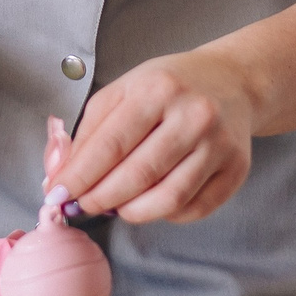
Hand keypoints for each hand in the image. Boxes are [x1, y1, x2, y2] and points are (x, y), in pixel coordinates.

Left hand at [54, 49, 254, 222]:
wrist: (232, 82)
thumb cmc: (169, 87)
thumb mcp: (124, 90)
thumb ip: (89, 131)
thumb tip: (60, 177)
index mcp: (158, 88)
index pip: (110, 144)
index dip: (80, 176)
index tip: (58, 194)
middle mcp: (194, 115)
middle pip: (138, 176)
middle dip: (101, 199)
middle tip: (84, 205)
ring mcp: (220, 144)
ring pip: (168, 199)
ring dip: (132, 212)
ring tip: (117, 205)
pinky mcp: (236, 169)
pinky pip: (194, 209)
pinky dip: (165, 214)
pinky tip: (152, 200)